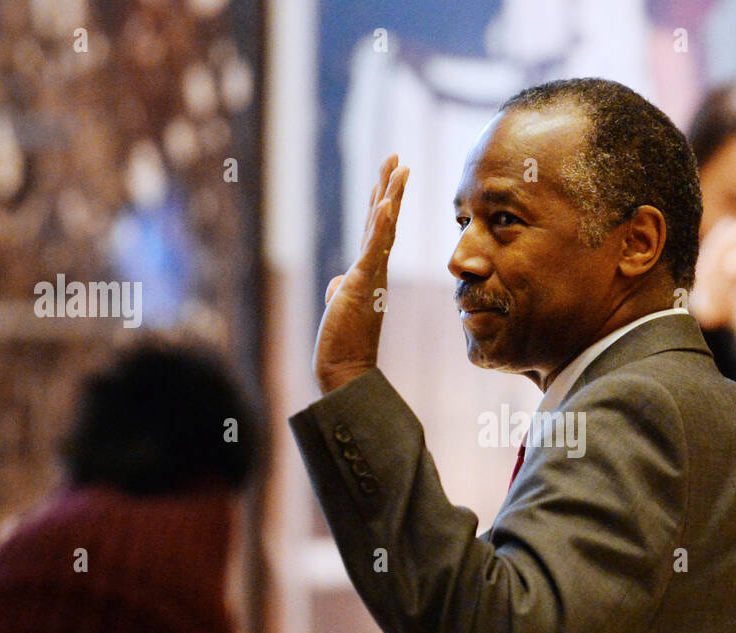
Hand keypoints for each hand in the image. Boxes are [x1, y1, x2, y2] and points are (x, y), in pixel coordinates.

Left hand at [313, 154, 409, 395]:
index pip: (377, 231)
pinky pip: (374, 249)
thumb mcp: (339, 308)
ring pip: (383, 229)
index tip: (390, 176)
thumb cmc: (342, 344)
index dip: (383, 202)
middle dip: (390, 188)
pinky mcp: (363, 284)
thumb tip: (336, 285)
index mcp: (369, 274)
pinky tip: (386, 203)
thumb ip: (340, 290)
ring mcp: (372, 276)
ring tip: (399, 168)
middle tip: (398, 159)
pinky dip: (381, 226)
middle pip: (384, 221)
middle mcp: (376, 271)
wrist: (345, 371)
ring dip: (391, 196)